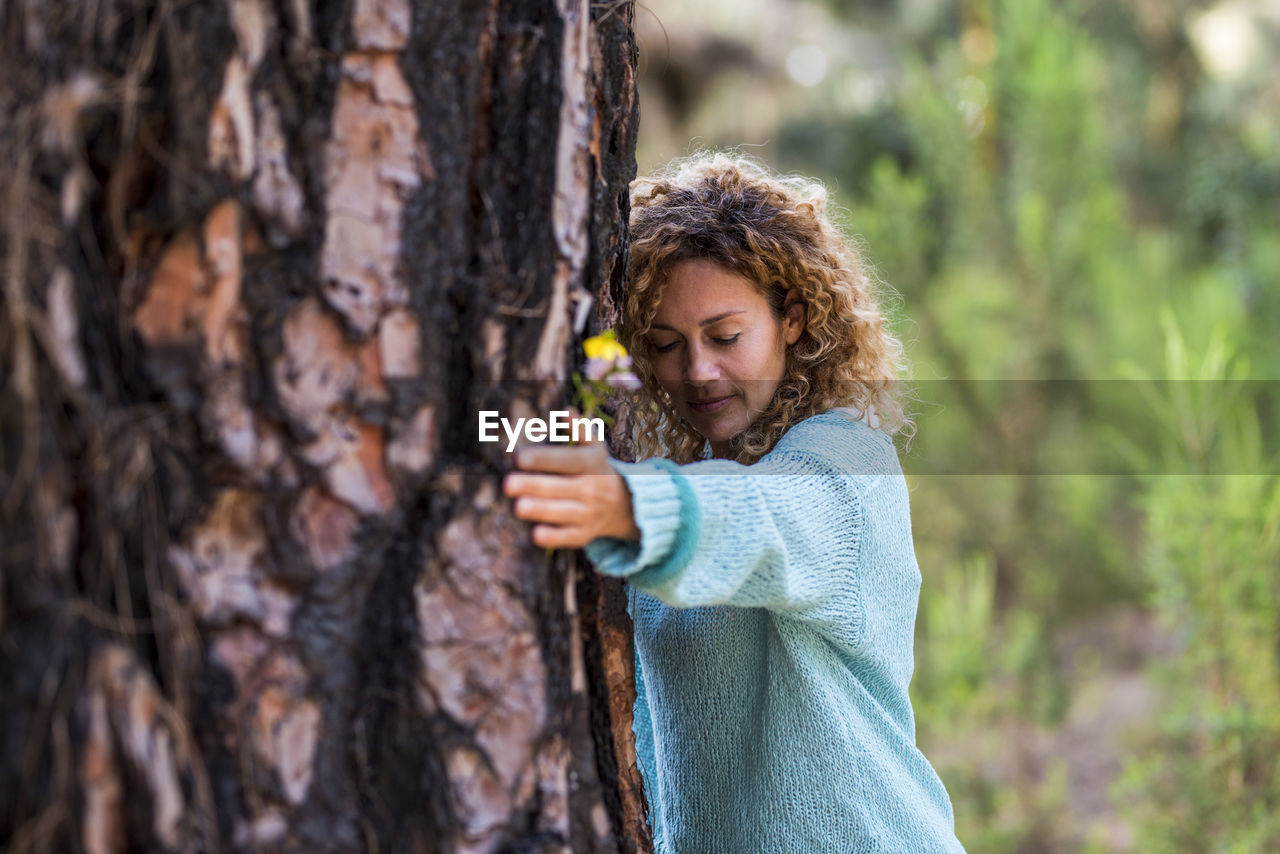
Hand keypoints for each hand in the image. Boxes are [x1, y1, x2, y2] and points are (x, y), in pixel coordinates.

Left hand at [503, 441, 640, 548]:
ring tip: (518, 507)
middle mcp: (592, 488)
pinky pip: (569, 537)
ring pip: (563, 512)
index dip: (544, 459)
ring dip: (541, 510)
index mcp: (592, 463)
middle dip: (534, 486)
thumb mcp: (594, 446)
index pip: (567, 460)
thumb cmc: (596, 468)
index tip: (519, 458)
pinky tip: (536, 534)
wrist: (625, 504)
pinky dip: (554, 537)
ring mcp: (589, 513)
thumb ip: (578, 428)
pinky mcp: (585, 534)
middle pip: (560, 487)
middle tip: (508, 484)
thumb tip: (565, 412)